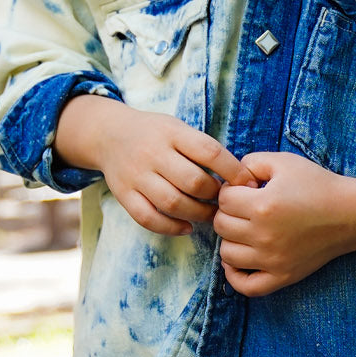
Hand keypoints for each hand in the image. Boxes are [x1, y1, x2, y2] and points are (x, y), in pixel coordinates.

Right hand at [55, 94, 249, 236]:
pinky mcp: (124, 195)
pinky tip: (187, 227)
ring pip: (173, 203)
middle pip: (193, 181)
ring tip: (210, 215)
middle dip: (215, 195)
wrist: (108, 135)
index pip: (209, 152)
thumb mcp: (178, 128)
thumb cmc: (155, 134)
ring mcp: (137, 175)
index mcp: (172, 133)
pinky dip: (171, 228)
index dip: (232, 170)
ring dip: (198, 214)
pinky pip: (149, 218)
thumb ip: (202, 148)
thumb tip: (240, 176)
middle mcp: (153, 153)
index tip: (247, 182)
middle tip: (226, 201)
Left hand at [212, 151, 351, 296]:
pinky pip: (246, 286)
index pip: (223, 199)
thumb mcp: (284, 161)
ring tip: (245, 229)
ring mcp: (273, 260)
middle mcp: (265, 235)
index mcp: (263, 205)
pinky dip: (234, 275)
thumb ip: (250, 162)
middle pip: (221, 226)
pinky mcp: (282, 276)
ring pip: (227, 254)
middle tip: (245, 207)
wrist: (350, 214)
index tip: (246, 189)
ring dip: (230, 239)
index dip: (231, 190)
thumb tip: (231, 179)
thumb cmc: (318, 185)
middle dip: (228, 212)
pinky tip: (240, 259)